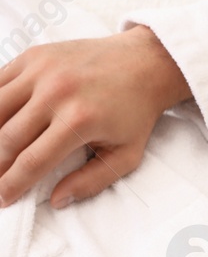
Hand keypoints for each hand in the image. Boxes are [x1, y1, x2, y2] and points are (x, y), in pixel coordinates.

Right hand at [0, 24, 190, 208]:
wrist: (144, 64)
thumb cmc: (135, 113)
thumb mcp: (127, 155)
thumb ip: (92, 181)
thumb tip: (57, 200)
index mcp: (79, 121)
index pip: (33, 161)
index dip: (12, 184)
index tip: (3, 199)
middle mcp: (55, 94)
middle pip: (8, 138)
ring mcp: (40, 71)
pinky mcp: (33, 56)